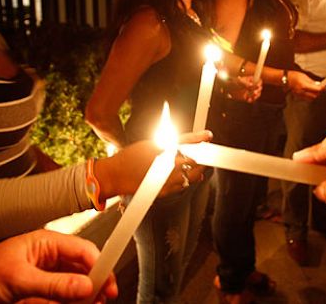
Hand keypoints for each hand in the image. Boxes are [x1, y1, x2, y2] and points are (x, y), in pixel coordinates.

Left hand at [0, 229, 117, 302]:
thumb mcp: (18, 280)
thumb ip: (54, 284)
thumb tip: (85, 286)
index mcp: (46, 244)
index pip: (83, 251)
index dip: (100, 267)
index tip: (108, 286)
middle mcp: (48, 259)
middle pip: (82, 271)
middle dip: (93, 286)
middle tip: (100, 301)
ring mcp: (43, 277)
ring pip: (73, 288)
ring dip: (79, 299)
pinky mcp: (37, 294)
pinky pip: (58, 299)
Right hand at [96, 132, 210, 197]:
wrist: (116, 176)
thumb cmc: (130, 157)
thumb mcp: (150, 144)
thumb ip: (169, 145)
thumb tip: (186, 145)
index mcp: (163, 149)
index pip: (188, 143)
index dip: (200, 139)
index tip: (208, 136)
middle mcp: (167, 165)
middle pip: (194, 160)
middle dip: (202, 155)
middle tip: (206, 151)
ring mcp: (167, 179)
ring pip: (192, 174)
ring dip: (198, 168)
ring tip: (200, 163)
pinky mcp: (166, 190)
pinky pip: (184, 185)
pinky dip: (190, 179)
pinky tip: (194, 176)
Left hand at [223, 74, 261, 102]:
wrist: (227, 89)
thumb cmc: (233, 83)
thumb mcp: (239, 82)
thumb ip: (245, 83)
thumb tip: (251, 84)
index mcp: (251, 80)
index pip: (258, 80)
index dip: (259, 83)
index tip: (257, 85)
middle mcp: (252, 86)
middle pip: (259, 88)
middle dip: (258, 90)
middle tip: (254, 92)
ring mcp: (250, 91)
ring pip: (257, 94)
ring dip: (256, 95)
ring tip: (253, 96)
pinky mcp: (248, 97)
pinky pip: (253, 99)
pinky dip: (252, 100)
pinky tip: (248, 100)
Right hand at [287, 70, 322, 100]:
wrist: (286, 79)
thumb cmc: (294, 76)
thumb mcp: (305, 76)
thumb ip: (312, 82)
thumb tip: (319, 85)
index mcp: (304, 85)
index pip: (317, 89)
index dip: (322, 89)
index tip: (325, 87)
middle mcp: (302, 92)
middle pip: (314, 96)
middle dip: (318, 92)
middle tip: (320, 88)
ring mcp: (299, 95)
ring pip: (311, 98)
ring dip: (314, 95)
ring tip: (313, 90)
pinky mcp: (298, 97)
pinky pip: (306, 99)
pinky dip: (309, 96)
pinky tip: (308, 92)